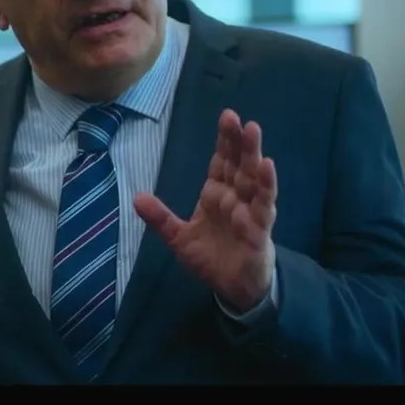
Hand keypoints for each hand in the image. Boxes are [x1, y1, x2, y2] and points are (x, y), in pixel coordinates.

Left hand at [134, 109, 277, 311]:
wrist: (233, 289)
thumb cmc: (212, 259)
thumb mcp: (179, 238)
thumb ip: (160, 218)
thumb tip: (136, 198)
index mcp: (216, 195)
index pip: (221, 162)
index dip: (223, 141)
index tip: (226, 117)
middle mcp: (235, 198)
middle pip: (237, 164)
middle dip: (237, 140)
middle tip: (234, 115)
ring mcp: (249, 212)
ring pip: (252, 178)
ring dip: (253, 154)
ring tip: (253, 130)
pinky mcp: (259, 229)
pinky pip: (264, 205)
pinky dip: (266, 186)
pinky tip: (267, 167)